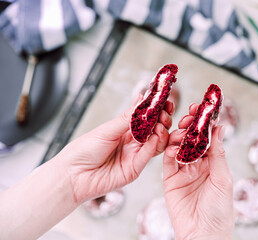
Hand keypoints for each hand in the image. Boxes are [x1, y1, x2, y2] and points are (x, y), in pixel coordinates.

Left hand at [57, 95, 173, 202]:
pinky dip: (153, 146)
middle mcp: (132, 142)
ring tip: (161, 125)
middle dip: (163, 119)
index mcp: (125, 130)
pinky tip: (154, 137)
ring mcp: (135, 156)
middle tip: (165, 112)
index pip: (146, 117)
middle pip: (155, 130)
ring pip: (156, 143)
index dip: (156, 109)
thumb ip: (128, 118)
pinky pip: (148, 156)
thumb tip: (143, 99)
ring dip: (162, 133)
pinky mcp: (134, 170)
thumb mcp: (107, 129)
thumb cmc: (84, 150)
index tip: (163, 100)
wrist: (72, 175)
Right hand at [163, 103, 233, 239]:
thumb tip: (219, 128)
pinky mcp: (170, 180)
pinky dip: (169, 152)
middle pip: (191, 140)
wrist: (203, 235)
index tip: (203, 109)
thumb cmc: (219, 211)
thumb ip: (218, 153)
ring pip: (178, 147)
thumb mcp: (223, 179)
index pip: (207, 139)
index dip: (205, 124)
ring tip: (181, 132)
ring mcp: (183, 172)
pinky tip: (172, 148)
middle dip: (190, 126)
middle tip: (189, 116)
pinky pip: (168, 162)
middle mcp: (198, 165)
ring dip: (179, 137)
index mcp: (213, 164)